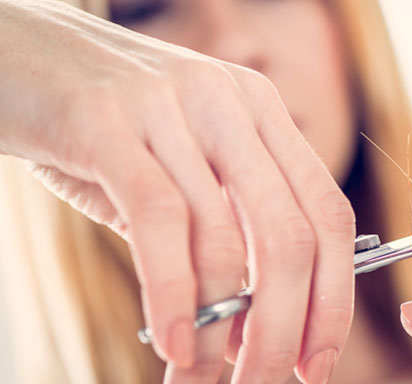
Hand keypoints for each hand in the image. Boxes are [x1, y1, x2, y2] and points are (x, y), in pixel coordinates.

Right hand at [0, 1, 354, 382]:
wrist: (15, 50)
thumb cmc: (102, 121)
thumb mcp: (179, 165)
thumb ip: (216, 230)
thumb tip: (245, 324)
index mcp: (260, 114)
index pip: (327, 214)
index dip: (332, 295)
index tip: (316, 359)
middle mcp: (230, 105)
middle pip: (291, 235)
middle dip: (286, 326)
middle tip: (266, 380)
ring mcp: (172, 108)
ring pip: (225, 238)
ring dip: (220, 327)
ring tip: (201, 374)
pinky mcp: (106, 121)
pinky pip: (159, 222)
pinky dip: (173, 294)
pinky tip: (172, 341)